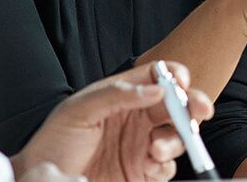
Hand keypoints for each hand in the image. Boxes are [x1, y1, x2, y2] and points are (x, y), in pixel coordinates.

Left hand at [12, 62, 214, 181]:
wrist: (46, 180)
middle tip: (199, 109)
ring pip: (177, 137)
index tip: (181, 82)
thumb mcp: (78, 110)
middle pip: (177, 106)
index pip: (157, 77)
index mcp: (123, 96)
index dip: (174, 76)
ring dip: (176, 140)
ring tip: (155, 148)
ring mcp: (142, 145)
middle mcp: (137, 119)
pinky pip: (167, 167)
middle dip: (193, 105)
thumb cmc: (54, 142)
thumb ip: (116, 94)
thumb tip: (154, 88)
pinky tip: (149, 165)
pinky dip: (164, 165)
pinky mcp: (143, 172)